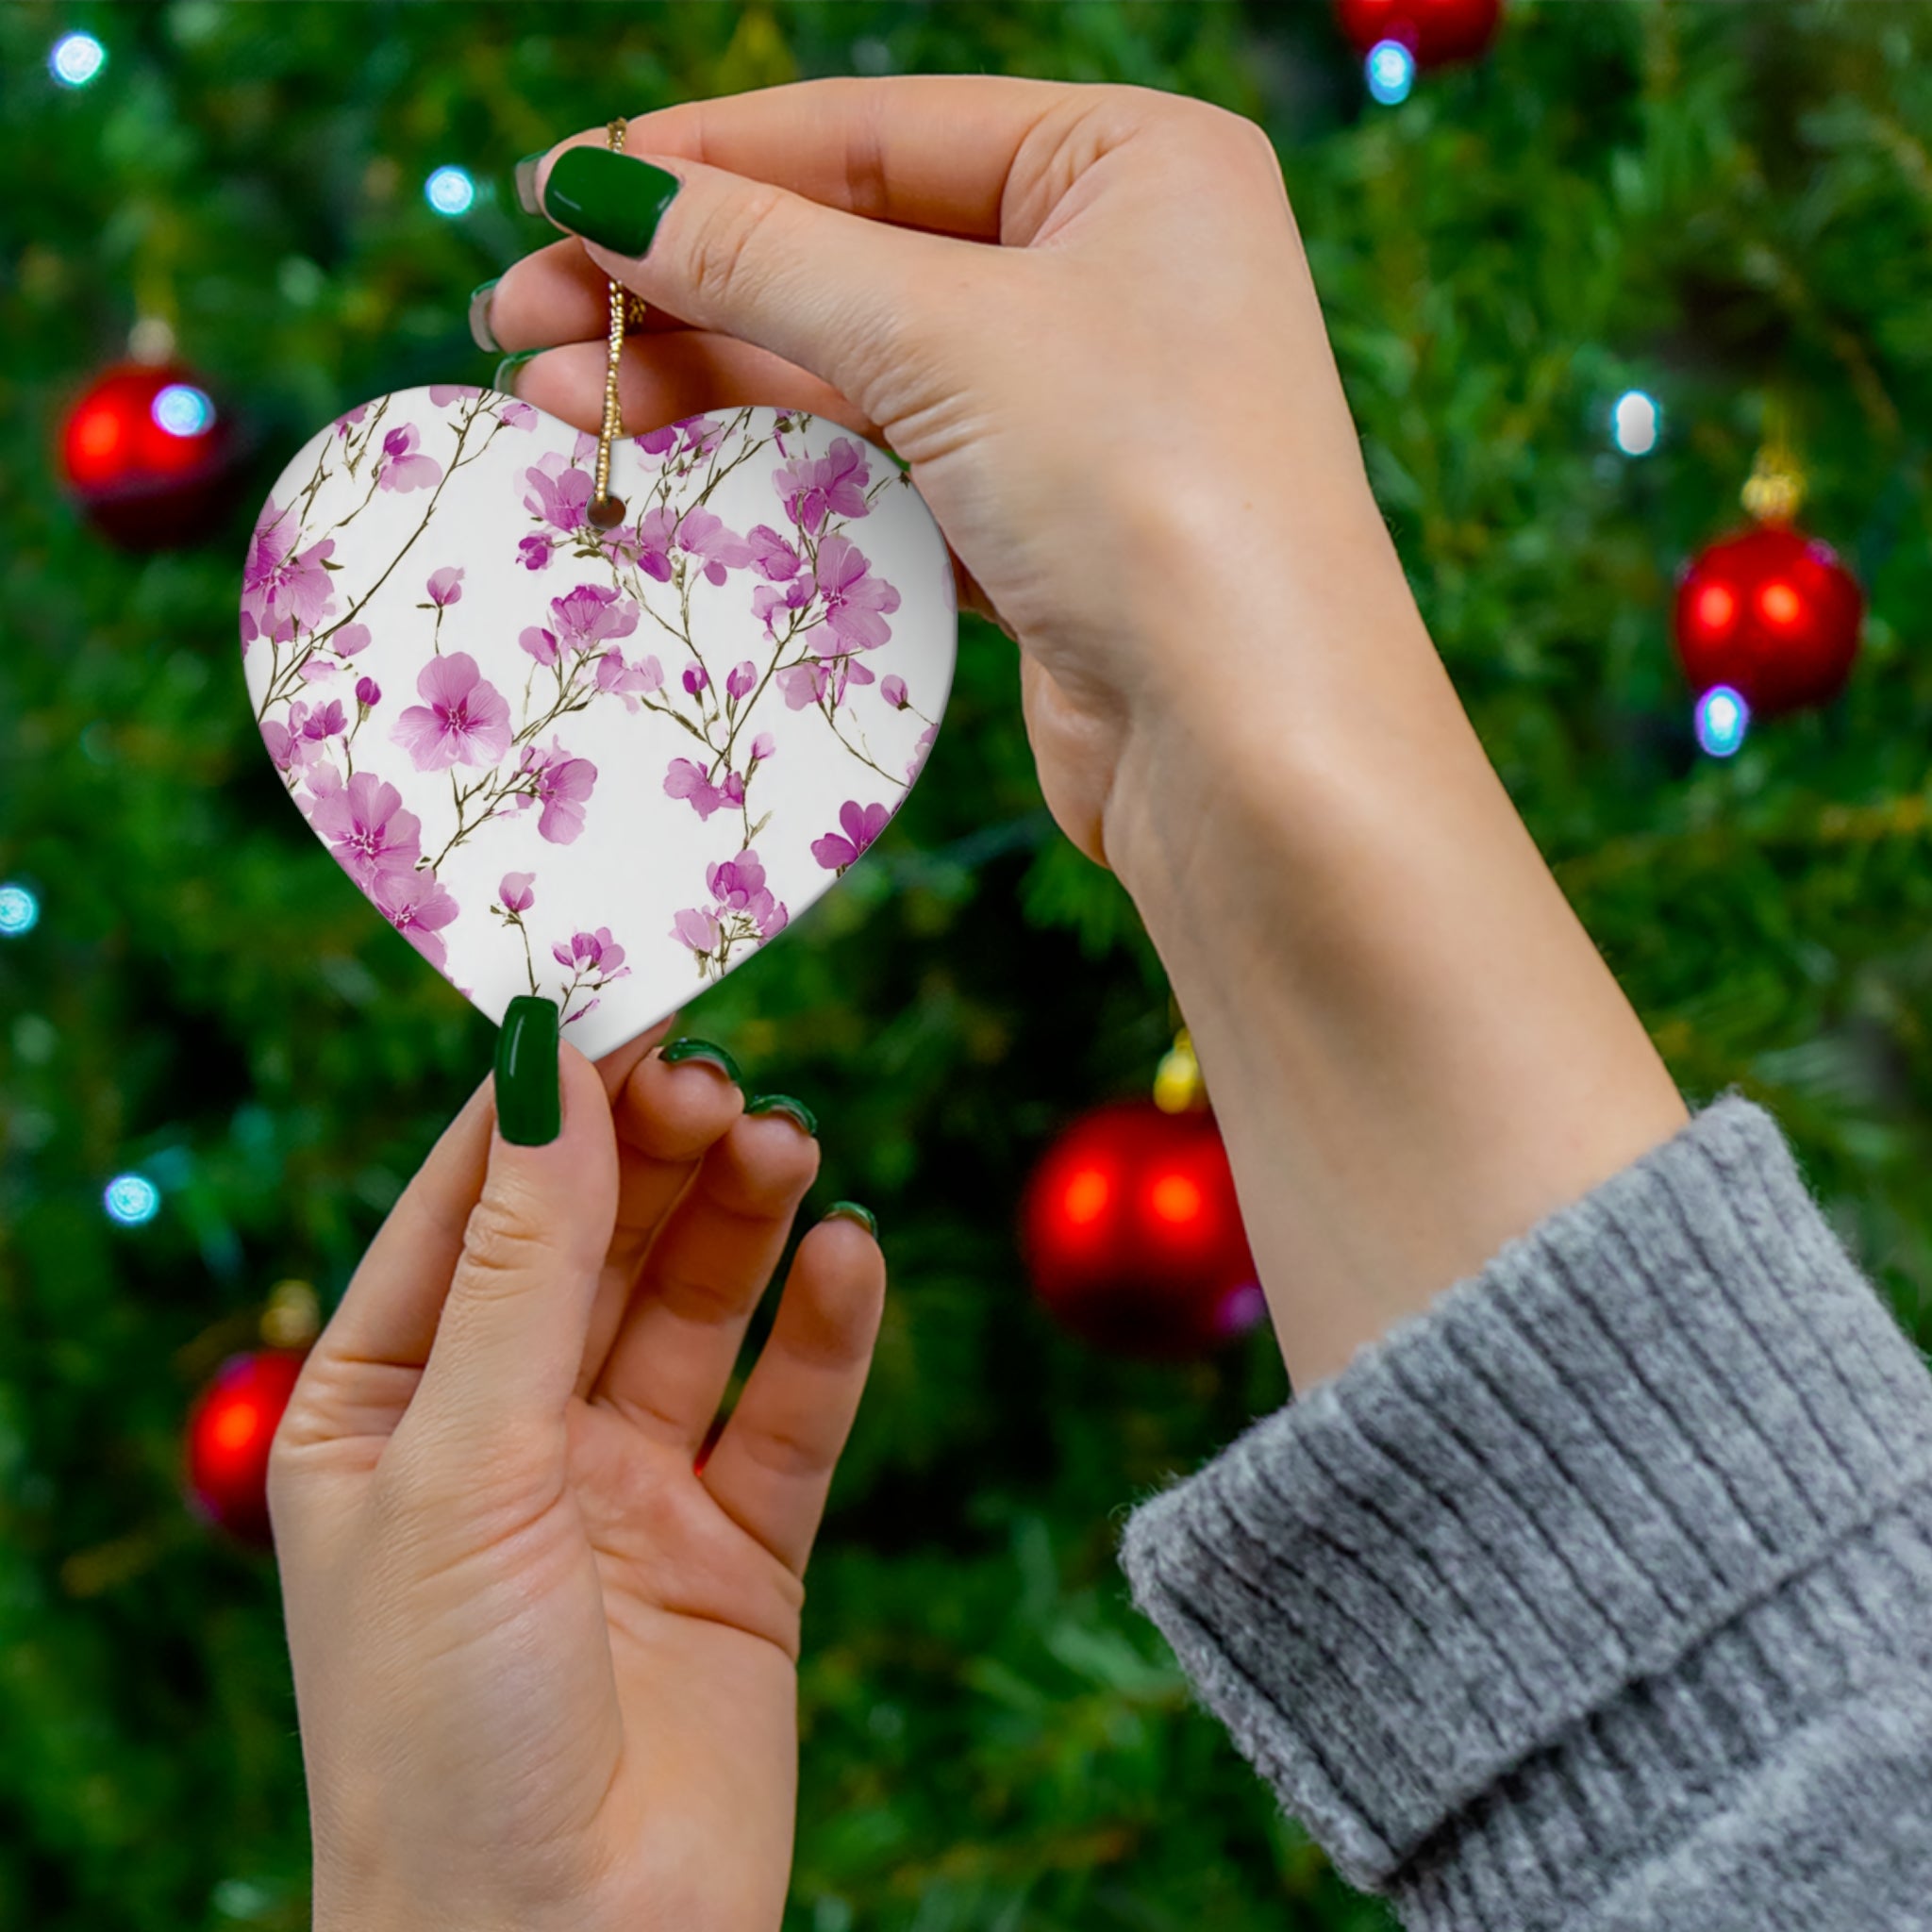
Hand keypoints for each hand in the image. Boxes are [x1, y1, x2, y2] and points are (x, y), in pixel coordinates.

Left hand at [269, 1027, 883, 1931]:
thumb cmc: (444, 1727)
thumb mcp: (463, 1463)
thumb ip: (523, 1263)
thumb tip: (547, 1061)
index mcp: (387, 1408)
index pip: (470, 1207)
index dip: (545, 1100)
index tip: (623, 993)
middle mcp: (508, 1435)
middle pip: (597, 1241)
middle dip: (656, 1153)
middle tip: (721, 1080)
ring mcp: (627, 1490)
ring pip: (697, 1309)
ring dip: (743, 1220)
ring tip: (788, 1146)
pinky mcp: (738, 1550)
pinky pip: (790, 1412)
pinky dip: (825, 1330)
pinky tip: (850, 1256)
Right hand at [484, 75, 1382, 871]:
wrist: (1253, 747)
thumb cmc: (1144, 491)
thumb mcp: (944, 336)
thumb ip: (763, 255)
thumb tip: (597, 187)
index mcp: (1132, 163)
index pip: (875, 131)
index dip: (703, 158)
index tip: (554, 189)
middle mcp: (1115, 269)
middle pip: (852, 247)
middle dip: (682, 282)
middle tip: (518, 318)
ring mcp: (1081, 404)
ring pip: (858, 364)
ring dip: (709, 377)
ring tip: (553, 400)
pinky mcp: (1046, 524)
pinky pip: (886, 462)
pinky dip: (781, 461)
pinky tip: (670, 464)